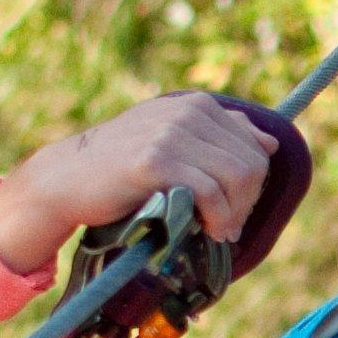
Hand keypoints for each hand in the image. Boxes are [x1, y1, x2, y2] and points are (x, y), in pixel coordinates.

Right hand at [0, 91, 276, 274]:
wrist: (67, 178)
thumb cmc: (122, 167)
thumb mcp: (172, 142)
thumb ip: (219, 138)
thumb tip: (269, 143)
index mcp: (197, 105)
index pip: (254, 146)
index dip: (252, 186)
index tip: (234, 210)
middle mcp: (188, 112)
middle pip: (251, 163)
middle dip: (247, 202)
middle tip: (227, 227)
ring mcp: (171, 133)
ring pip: (237, 177)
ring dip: (234, 214)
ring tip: (219, 232)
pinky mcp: (156, 160)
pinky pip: (210, 193)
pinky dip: (217, 218)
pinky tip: (208, 231)